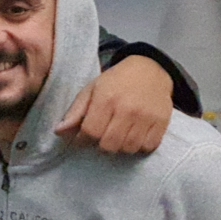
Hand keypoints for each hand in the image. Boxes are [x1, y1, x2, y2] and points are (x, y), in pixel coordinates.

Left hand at [55, 55, 172, 153]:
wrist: (150, 70)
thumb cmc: (116, 82)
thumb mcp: (91, 90)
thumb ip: (75, 112)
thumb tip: (58, 132)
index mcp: (106, 99)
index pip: (90, 132)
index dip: (83, 139)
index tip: (84, 137)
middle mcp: (127, 109)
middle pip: (109, 145)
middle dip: (101, 145)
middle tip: (102, 135)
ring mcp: (146, 117)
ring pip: (128, 149)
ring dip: (120, 147)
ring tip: (118, 135)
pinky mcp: (162, 123)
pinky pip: (148, 147)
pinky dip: (139, 146)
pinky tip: (134, 135)